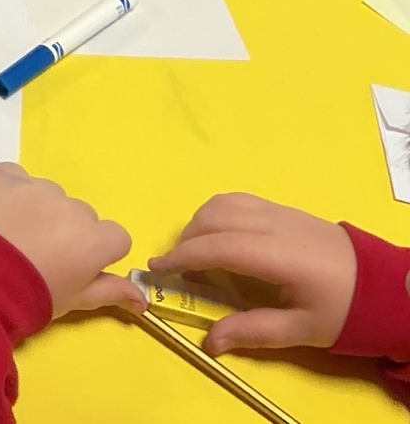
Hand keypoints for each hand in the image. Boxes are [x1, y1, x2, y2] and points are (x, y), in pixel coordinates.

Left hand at [0, 163, 141, 318]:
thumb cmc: (27, 297)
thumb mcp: (73, 301)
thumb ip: (110, 292)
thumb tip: (143, 298)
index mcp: (93, 239)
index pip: (114, 237)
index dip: (95, 252)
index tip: (73, 264)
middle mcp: (69, 206)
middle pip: (79, 215)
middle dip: (66, 231)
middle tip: (36, 254)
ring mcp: (33, 186)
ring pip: (47, 194)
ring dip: (37, 209)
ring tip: (10, 236)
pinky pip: (14, 177)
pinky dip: (10, 192)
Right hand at [149, 193, 356, 355]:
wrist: (385, 285)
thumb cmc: (342, 310)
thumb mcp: (302, 330)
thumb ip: (254, 331)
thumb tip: (210, 341)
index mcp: (278, 255)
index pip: (217, 247)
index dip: (182, 256)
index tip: (157, 268)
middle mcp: (274, 225)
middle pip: (213, 218)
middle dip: (185, 240)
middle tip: (177, 268)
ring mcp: (280, 212)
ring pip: (223, 203)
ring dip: (199, 223)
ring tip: (196, 252)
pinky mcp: (284, 209)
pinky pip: (238, 200)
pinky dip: (217, 214)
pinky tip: (220, 236)